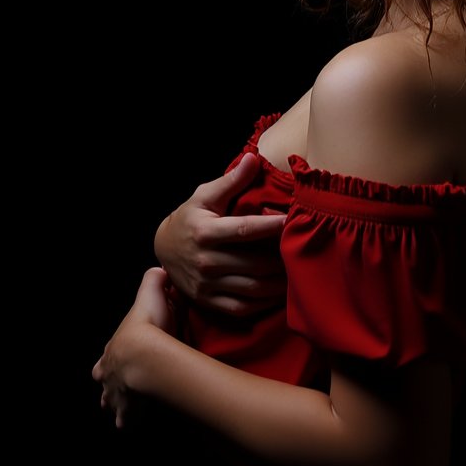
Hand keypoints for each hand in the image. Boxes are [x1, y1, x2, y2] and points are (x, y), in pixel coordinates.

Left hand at [92, 266, 174, 427]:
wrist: (143, 352)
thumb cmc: (147, 325)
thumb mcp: (150, 294)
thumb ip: (155, 280)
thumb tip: (161, 269)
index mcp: (113, 347)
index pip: (108, 353)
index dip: (110, 358)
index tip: (113, 363)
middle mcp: (109, 371)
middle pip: (104, 379)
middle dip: (107, 385)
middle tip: (112, 392)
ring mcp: (115, 390)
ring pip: (110, 401)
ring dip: (115, 406)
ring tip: (119, 416)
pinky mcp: (126, 406)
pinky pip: (125, 418)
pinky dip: (127, 421)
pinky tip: (129, 426)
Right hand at [155, 151, 285, 314]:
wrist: (163, 248)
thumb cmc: (189, 218)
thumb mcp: (204, 195)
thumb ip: (231, 180)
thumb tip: (254, 158)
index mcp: (205, 232)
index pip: (245, 230)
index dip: (272, 227)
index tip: (293, 221)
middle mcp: (205, 260)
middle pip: (255, 263)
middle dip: (281, 259)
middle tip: (302, 252)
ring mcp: (206, 285)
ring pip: (253, 288)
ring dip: (279, 283)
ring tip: (297, 273)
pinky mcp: (208, 302)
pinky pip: (243, 307)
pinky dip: (264, 303)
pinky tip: (278, 292)